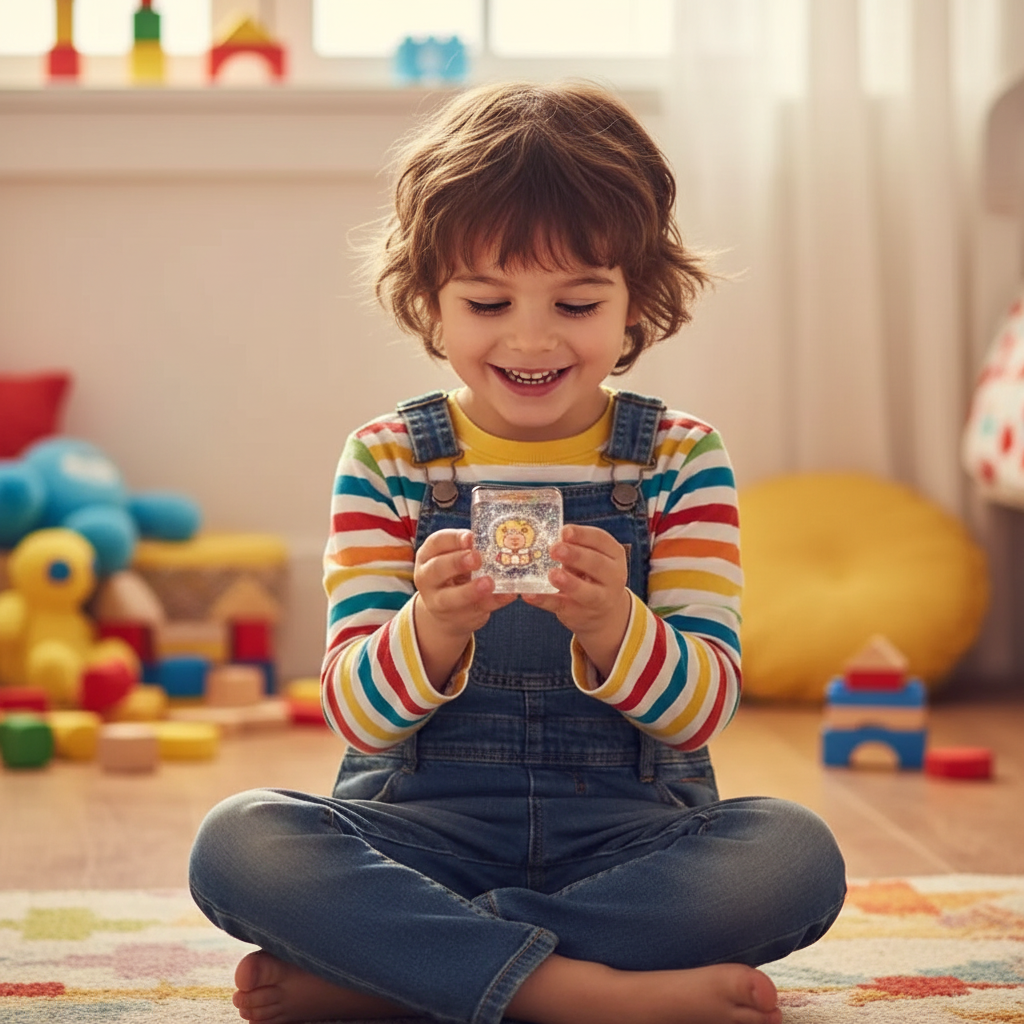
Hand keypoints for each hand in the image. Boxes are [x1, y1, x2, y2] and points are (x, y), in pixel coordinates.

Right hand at [413, 529, 515, 688]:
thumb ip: (466, 548)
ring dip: (471, 590)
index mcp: (427, 556)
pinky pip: (477, 610)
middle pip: (437, 569)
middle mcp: (427, 579)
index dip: (453, 539)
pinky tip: (509, 594)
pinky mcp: (459, 618)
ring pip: (451, 598)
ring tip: (489, 583)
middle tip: (477, 558)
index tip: (471, 537)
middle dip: (457, 563)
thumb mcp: (452, 557)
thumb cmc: (453, 574)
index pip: (436, 542)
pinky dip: (495, 601)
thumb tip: (495, 537)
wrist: (446, 612)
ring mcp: (440, 602)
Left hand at [522, 524, 631, 679]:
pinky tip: (529, 594)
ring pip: (587, 592)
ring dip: (569, 583)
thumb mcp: (591, 557)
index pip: (601, 540)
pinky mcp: (579, 613)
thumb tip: (550, 535)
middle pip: (597, 564)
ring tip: (552, 574)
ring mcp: (599, 599)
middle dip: (575, 555)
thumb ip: (575, 546)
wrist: (603, 613)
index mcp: (614, 555)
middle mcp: (613, 577)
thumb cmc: (592, 575)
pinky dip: (544, 600)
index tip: (564, 531)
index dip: (582, 535)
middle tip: (555, 549)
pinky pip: (561, 606)